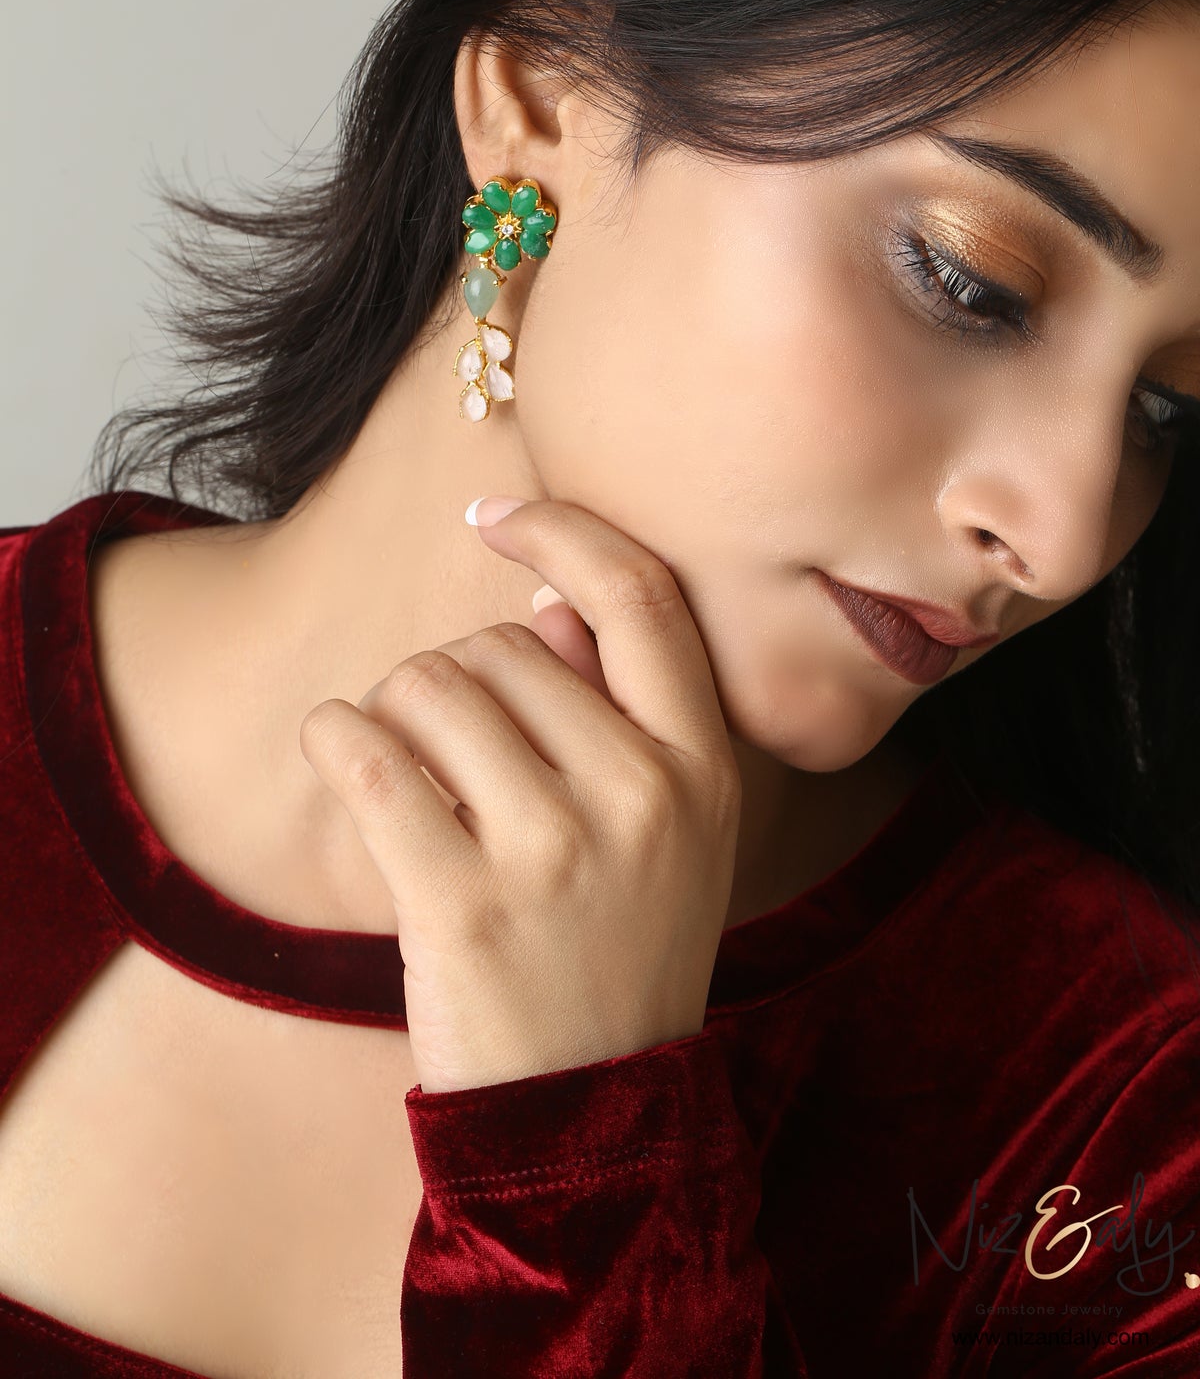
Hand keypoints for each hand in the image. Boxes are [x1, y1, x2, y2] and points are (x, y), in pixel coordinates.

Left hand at [297, 498, 742, 1094]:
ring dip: (393, 713)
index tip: (496, 513)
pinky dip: (333, 738)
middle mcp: (644, 794)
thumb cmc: (621, 949)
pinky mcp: (463, 903)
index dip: (564, 532)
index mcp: (705, 766)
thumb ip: (620, 710)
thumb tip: (545, 602)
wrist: (592, 1113)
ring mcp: (556, 850)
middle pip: (501, 643)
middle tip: (452, 755)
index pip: (641, 597)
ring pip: (426, 686)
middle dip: (454, 680)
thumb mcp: (669, 831)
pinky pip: (366, 755)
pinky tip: (340, 758)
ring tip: (408, 780)